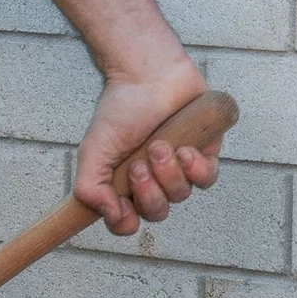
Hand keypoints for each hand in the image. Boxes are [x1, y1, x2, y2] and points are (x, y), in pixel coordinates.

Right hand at [75, 61, 218, 235]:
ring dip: (168, 172)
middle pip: (156, 213)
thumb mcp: (93, 151)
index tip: (120, 205)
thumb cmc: (120, 109)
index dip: (124, 221)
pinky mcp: (205, 155)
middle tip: (140, 165)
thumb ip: (90, 188)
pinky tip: (184, 148)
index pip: (126, 223)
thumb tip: (110, 216)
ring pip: (180, 195)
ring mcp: (179, 170)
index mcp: (124, 184)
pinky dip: (195, 168)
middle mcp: (153, 181)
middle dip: (148, 192)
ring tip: (160, 145)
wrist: (148, 75)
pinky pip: (206, 179)